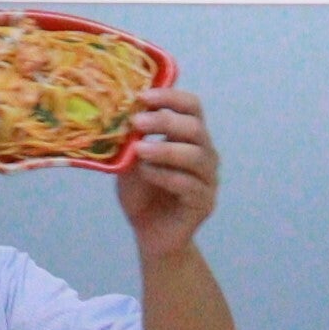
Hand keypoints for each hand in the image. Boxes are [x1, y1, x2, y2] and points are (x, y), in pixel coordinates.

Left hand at [112, 90, 219, 259]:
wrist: (150, 234)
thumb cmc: (142, 193)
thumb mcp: (131, 161)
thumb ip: (132, 139)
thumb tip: (120, 112)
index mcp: (189, 137)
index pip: (192, 106)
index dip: (171, 96)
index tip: (143, 96)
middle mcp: (205, 154)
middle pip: (195, 127)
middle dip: (165, 120)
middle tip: (136, 121)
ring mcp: (208, 179)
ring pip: (195, 156)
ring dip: (164, 149)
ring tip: (138, 149)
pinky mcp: (205, 203)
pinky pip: (189, 184)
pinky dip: (165, 175)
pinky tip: (146, 173)